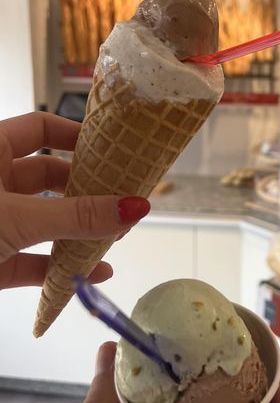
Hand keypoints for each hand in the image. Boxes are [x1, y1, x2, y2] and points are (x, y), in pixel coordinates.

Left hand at [0, 112, 150, 289]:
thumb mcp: (17, 217)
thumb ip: (76, 215)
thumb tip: (138, 206)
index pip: (41, 128)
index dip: (77, 136)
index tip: (115, 153)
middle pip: (49, 178)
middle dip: (88, 192)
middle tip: (123, 203)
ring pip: (44, 222)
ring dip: (79, 233)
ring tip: (115, 238)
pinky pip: (30, 261)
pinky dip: (58, 268)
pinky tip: (91, 274)